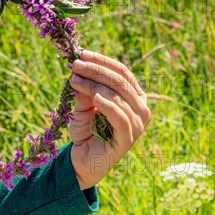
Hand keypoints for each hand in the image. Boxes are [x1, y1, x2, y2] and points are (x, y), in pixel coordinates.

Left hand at [68, 50, 149, 189]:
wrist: (82, 160)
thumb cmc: (86, 130)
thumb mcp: (82, 105)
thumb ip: (84, 90)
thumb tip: (79, 69)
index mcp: (134, 96)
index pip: (122, 72)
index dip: (102, 61)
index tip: (82, 54)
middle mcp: (140, 108)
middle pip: (119, 81)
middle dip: (95, 70)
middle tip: (75, 65)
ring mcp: (137, 124)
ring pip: (117, 96)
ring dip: (93, 85)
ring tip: (74, 80)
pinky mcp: (129, 138)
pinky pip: (120, 117)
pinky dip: (108, 105)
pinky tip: (95, 98)